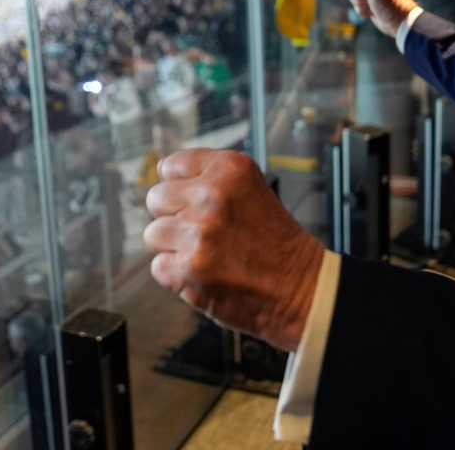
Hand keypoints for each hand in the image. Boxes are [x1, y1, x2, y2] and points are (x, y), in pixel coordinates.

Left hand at [143, 149, 323, 351]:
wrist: (301, 289)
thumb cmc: (277, 243)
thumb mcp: (250, 189)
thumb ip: (208, 177)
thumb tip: (161, 171)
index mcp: (230, 169)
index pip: (171, 166)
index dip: (180, 187)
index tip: (194, 200)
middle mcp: (212, 195)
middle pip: (157, 198)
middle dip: (173, 216)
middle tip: (203, 231)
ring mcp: (198, 232)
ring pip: (154, 234)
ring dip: (174, 247)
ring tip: (206, 254)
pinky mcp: (188, 268)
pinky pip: (159, 266)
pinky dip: (177, 275)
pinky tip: (205, 273)